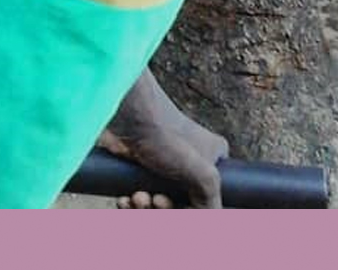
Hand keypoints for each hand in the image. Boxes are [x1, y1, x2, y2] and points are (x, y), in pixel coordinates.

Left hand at [96, 94, 229, 208]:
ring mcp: (162, 166)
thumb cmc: (165, 135)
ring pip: (155, 205)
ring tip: (136, 198)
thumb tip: (206, 223)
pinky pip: (136, 199)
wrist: (125, 113)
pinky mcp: (137, 167)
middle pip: (179, 206)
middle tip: (154, 201)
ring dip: (144, 210)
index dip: (191, 214)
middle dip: (163, 212)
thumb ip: (212, 203)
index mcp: (213, 160)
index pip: (209, 201)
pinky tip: (124, 200)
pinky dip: (130, 205)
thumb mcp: (203, 175)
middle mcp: (190, 163)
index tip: (178, 209)